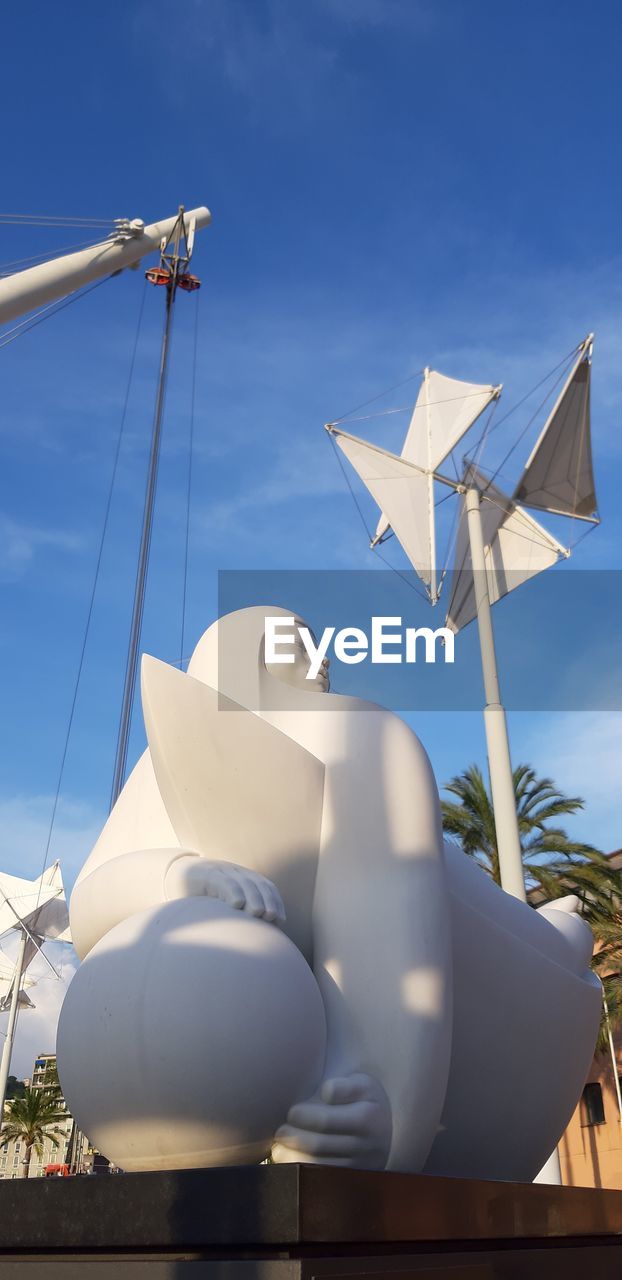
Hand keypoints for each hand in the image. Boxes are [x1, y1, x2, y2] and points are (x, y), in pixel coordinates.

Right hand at [165, 855, 285, 925]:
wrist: (177, 876)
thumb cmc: (202, 898)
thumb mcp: (222, 904)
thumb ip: (237, 917)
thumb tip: (252, 942)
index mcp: (244, 879)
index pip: (266, 888)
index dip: (275, 902)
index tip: (280, 921)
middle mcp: (237, 873)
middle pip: (259, 884)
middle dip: (268, 900)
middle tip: (271, 918)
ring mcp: (223, 871)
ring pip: (244, 882)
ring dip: (254, 897)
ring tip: (257, 913)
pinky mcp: (208, 874)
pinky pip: (224, 881)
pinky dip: (232, 891)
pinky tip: (236, 904)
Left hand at [272, 1072, 391, 1169]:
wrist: (390, 1130)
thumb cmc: (367, 1101)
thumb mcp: (363, 1085)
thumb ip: (344, 1086)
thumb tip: (325, 1092)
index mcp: (367, 1118)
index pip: (326, 1121)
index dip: (304, 1117)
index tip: (291, 1112)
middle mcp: (365, 1146)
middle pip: (320, 1145)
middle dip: (294, 1138)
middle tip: (280, 1131)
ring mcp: (360, 1167)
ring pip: (319, 1166)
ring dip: (294, 1157)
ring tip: (280, 1146)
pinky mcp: (353, 1180)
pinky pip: (323, 1179)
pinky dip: (303, 1171)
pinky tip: (290, 1160)